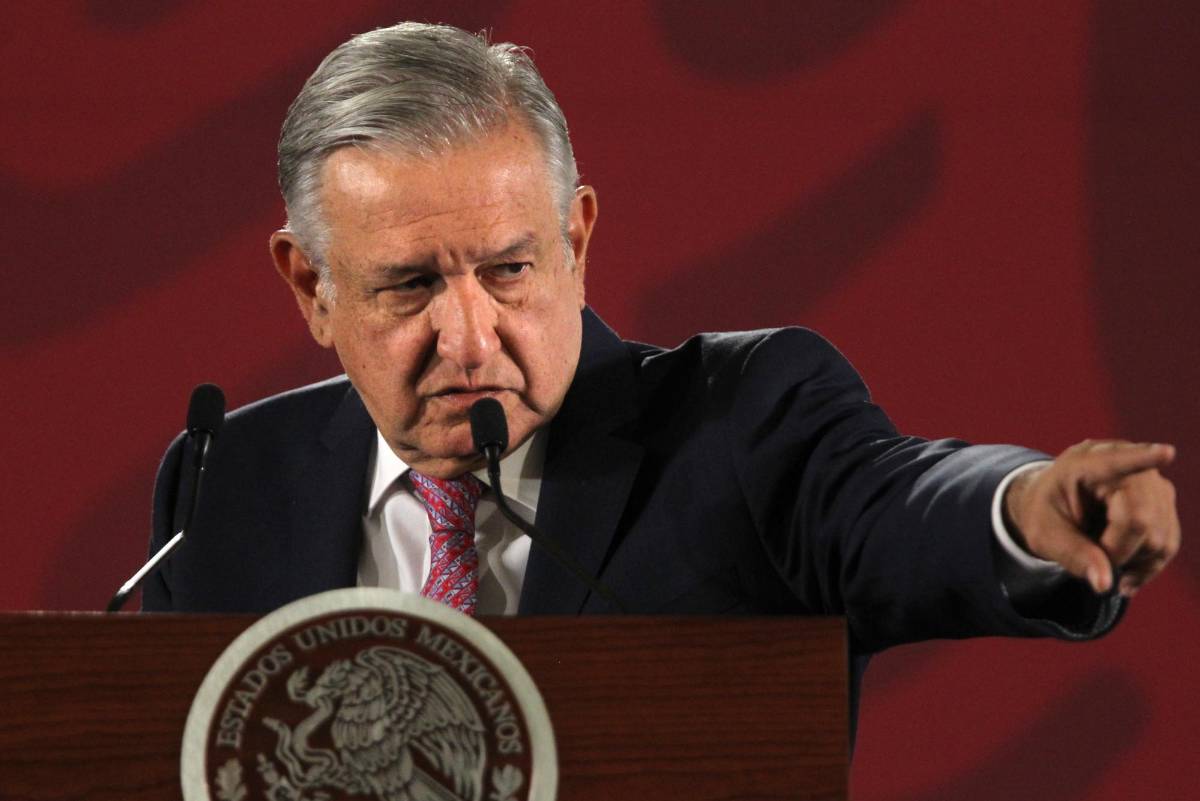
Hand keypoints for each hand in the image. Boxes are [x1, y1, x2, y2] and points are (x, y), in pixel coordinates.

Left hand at [1003, 440, 1179, 596]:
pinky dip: (1147, 565)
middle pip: (1142, 519)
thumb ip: (1071, 554)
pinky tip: (1125, 576)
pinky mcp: (1164, 503)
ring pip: (1160, 538)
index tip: (1167, 452)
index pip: (1117, 462)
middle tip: (1091, 558)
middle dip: (1118, 552)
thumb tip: (1104, 584)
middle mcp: (1127, 468)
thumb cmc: (1046, 512)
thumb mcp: (1043, 533)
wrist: (1058, 504)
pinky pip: (1168, 544)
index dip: (1144, 458)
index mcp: (1086, 464)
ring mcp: (1152, 484)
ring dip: (1133, 561)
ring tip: (1102, 559)